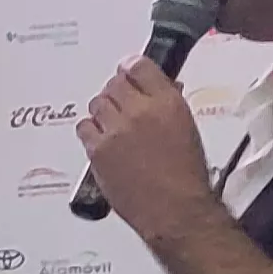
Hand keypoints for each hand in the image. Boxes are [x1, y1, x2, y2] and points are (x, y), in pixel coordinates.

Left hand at [79, 54, 215, 243]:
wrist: (174, 207)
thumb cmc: (187, 173)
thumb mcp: (188, 128)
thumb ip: (169, 104)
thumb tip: (160, 91)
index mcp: (167, 102)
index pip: (139, 66)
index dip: (131, 68)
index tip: (128, 72)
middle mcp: (139, 111)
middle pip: (113, 84)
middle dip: (117, 90)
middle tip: (121, 102)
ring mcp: (115, 131)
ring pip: (97, 103)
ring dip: (104, 109)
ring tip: (113, 122)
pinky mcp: (97, 150)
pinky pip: (84, 127)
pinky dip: (91, 129)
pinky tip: (101, 138)